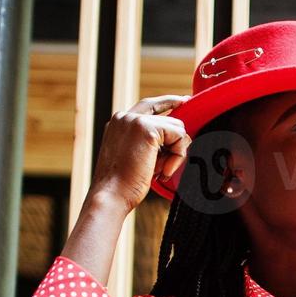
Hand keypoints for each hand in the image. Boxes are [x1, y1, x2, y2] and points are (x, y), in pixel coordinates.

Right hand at [89, 94, 191, 211]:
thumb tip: (177, 137)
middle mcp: (125, 116)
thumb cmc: (123, 185)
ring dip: (175, 154)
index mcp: (119, 123)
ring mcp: (135, 120)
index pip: (149, 105)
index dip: (168, 102)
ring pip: (177, 127)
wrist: (111, 195)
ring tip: (159, 172)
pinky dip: (177, 156)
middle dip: (175, 142)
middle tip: (167, 167)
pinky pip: (179, 136)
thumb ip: (150, 144)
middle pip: (167, 115)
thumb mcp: (135, 158)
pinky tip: (163, 172)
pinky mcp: (148, 129)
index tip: (184, 101)